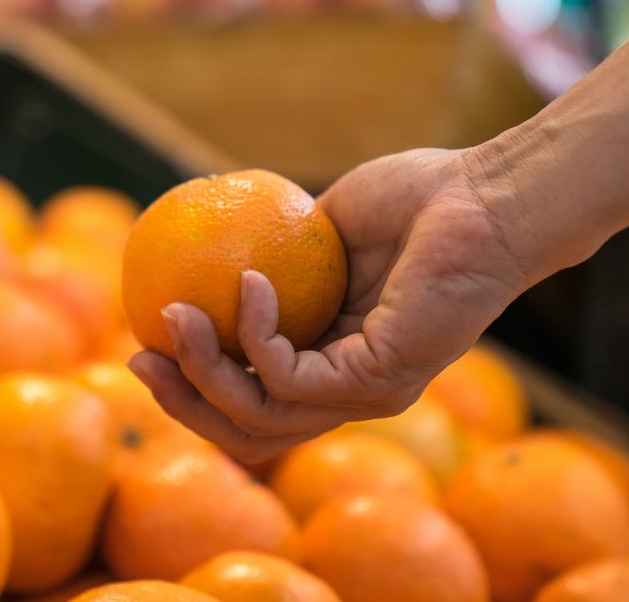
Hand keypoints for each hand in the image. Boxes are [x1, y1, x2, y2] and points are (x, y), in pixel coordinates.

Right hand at [128, 147, 536, 462]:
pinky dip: (257, 331)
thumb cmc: (417, 200)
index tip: (146, 343)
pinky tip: (251, 281)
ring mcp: (367, 393)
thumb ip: (273, 255)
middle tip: (141, 356)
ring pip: (262, 417)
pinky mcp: (380, 380)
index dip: (193, 388)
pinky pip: (292, 376)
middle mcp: (350, 392)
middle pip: (248, 432)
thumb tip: (207, 253)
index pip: (254, 403)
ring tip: (175, 316)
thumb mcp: (322, 229)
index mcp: (334, 362)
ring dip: (204, 371)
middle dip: (184, 403)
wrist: (487, 195)